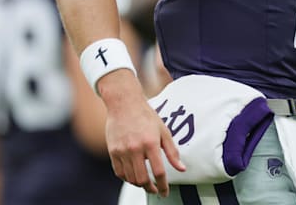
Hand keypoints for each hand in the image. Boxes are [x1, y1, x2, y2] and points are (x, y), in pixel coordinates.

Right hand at [100, 71, 185, 196]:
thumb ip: (172, 152)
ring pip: (130, 178)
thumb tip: (182, 169)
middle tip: (155, 190)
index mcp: (150, 143)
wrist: (124, 103)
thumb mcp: (164, 131)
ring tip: (146, 183)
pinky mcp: (112, 151)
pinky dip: (127, 178)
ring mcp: (122, 151)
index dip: (163, 186)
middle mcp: (135, 148)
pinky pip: (119, 172)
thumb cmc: (146, 116)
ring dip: (139, 184)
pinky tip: (134, 177)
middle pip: (142, 179)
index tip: (165, 193)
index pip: (158, 171)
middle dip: (150, 188)